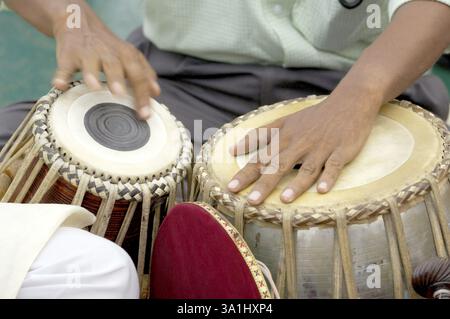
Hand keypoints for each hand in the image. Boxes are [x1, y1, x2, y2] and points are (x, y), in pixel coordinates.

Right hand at [51, 17, 159, 118]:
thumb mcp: (129, 56)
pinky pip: (64, 67)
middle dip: (118, 79)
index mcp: (127, 56)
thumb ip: (144, 74)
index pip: (138, 75)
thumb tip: (156, 92)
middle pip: (116, 66)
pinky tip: (60, 85)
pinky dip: (61, 76)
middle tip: (120, 94)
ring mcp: (88, 54)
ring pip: (90, 64)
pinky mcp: (68, 56)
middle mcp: (109, 53)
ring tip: (95, 87)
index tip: (144, 115)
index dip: (142, 95)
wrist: (80, 24)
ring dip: (92, 75)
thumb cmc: (109, 49)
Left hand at [227, 97, 379, 204]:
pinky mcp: (341, 151)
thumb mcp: (284, 122)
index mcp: (284, 138)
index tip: (231, 188)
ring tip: (285, 200)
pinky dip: (329, 177)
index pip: (261, 158)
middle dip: (265, 183)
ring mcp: (321, 148)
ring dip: (297, 184)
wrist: (347, 103)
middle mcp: (300, 144)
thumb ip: (259, 135)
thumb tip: (233, 149)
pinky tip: (323, 190)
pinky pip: (334, 166)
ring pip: (307, 168)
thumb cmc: (312, 118)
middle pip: (280, 165)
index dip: (245, 173)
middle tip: (252, 201)